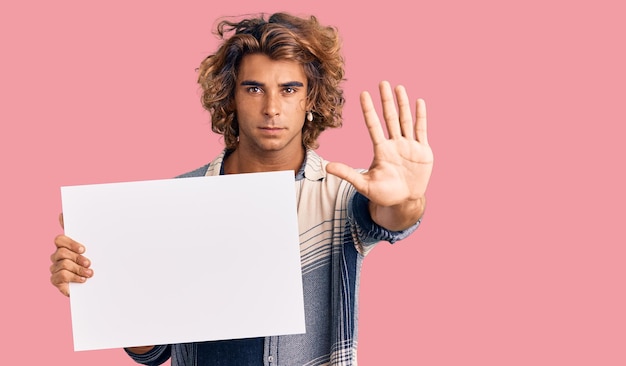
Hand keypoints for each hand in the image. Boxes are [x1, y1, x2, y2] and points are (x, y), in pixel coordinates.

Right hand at [49, 213, 92, 295]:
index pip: (59, 239)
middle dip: (77, 258)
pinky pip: (61, 277)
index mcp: (65, 246)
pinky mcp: (56, 281)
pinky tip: (83, 280)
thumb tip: (69, 214)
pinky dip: (74, 278)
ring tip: (90, 273)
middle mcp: (57, 256)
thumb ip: (88, 231)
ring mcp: (55, 268)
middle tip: (89, 263)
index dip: (70, 243)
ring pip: (63, 265)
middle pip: (61, 253)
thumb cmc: (96, 261)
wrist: (100, 282)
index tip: (84, 249)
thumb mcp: (96, 246)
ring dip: (79, 269)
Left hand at [326, 81, 432, 227]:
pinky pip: (421, 130)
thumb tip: (327, 167)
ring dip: (402, 104)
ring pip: (405, 120)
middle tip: (382, 83)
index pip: (373, 125)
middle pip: (390, 118)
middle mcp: (394, 143)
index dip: (368, 110)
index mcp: (381, 150)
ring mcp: (409, 145)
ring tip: (399, 88)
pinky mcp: (422, 150)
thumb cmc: (384, 193)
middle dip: (386, 101)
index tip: (363, 94)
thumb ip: (348, 174)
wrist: (405, 201)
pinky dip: (420, 116)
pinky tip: (419, 102)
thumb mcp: (364, 185)